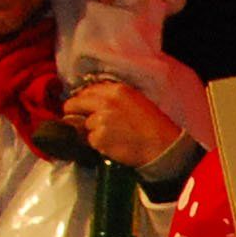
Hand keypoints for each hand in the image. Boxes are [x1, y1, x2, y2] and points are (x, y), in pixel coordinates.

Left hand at [58, 77, 179, 170]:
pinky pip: (90, 140)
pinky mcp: (98, 137)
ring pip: (84, 125)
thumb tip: (94, 101)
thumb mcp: (136, 101)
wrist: (161, 146)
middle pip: (76, 104)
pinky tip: (112, 145)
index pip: (88, 91)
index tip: (83, 106)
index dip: (83, 99)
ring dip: (92, 131)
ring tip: (110, 136)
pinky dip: (98, 144)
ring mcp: (100, 120)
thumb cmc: (153, 125)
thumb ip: (114, 98)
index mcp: (117, 90)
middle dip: (74, 112)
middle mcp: (105, 102)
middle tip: (78, 120)